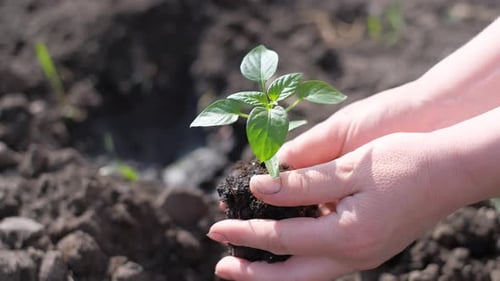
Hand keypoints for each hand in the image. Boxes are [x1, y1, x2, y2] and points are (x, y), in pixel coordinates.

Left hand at [209, 132, 459, 280]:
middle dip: (254, 273)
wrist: (452, 171)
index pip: (281, 239)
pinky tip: (287, 247)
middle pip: (292, 274)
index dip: (245, 233)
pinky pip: (324, 262)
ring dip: (275, 269)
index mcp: (347, 236)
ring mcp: (364, 255)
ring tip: (247, 263)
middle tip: (222, 268)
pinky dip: (298, 259)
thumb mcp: (349, 167)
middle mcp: (355, 255)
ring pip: (309, 273)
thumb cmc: (403, 161)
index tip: (215, 227)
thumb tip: (260, 187)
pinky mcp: (369, 247)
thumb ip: (302, 182)